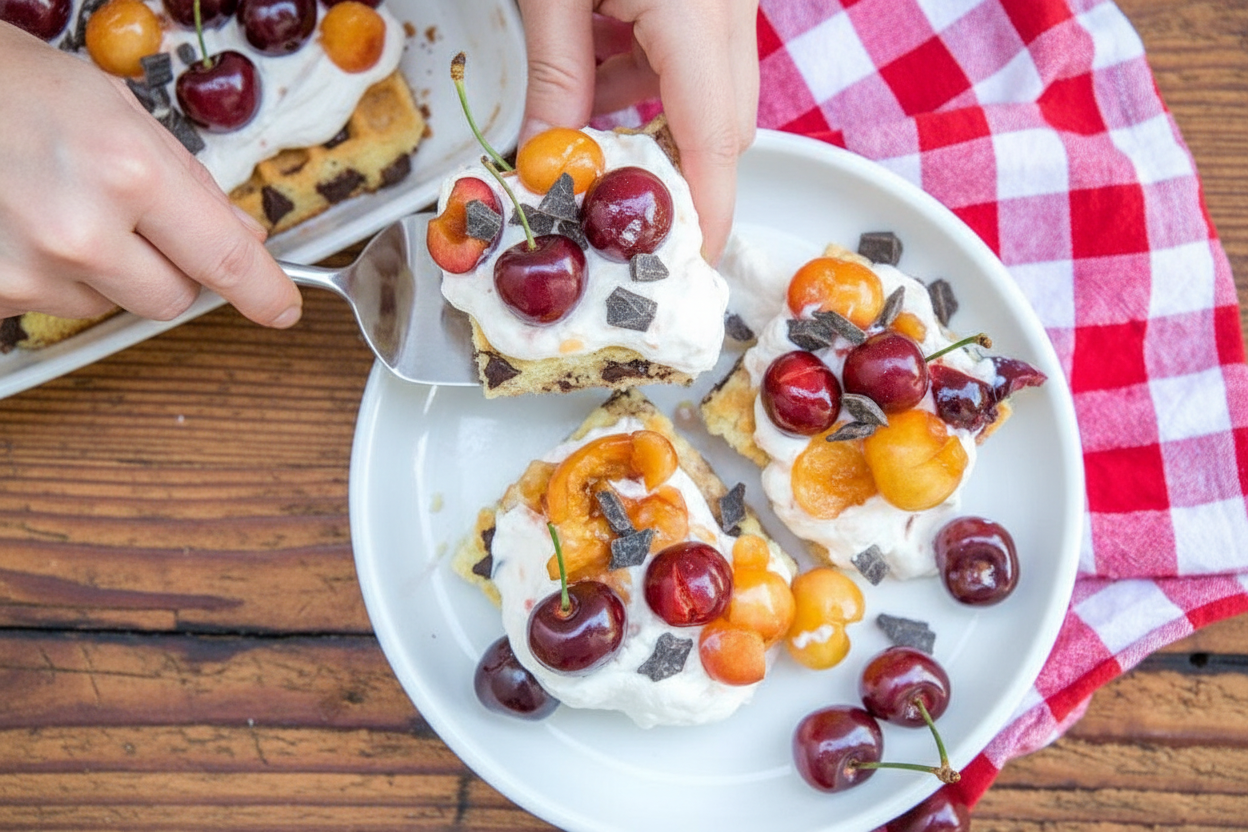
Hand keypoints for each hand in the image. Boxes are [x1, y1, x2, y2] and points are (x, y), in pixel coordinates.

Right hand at [0, 24, 301, 327]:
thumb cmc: (7, 86)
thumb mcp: (114, 110)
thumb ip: (187, 183)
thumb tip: (242, 239)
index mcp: (127, 171)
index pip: (223, 260)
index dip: (263, 291)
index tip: (281, 309)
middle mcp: (80, 230)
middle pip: (171, 298)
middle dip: (169, 268)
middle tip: (131, 220)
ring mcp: (28, 269)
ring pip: (109, 303)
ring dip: (101, 269)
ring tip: (53, 204)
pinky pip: (50, 304)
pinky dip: (48, 274)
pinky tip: (18, 222)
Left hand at [515, 0, 758, 262]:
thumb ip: (553, 75)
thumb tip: (543, 159)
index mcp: (696, 17)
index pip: (715, 140)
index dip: (705, 212)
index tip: (688, 260)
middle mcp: (729, 12)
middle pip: (723, 127)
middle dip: (670, 169)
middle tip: (609, 194)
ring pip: (707, 90)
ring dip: (650, 116)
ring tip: (582, 113)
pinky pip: (694, 52)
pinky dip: (648, 72)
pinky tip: (596, 58)